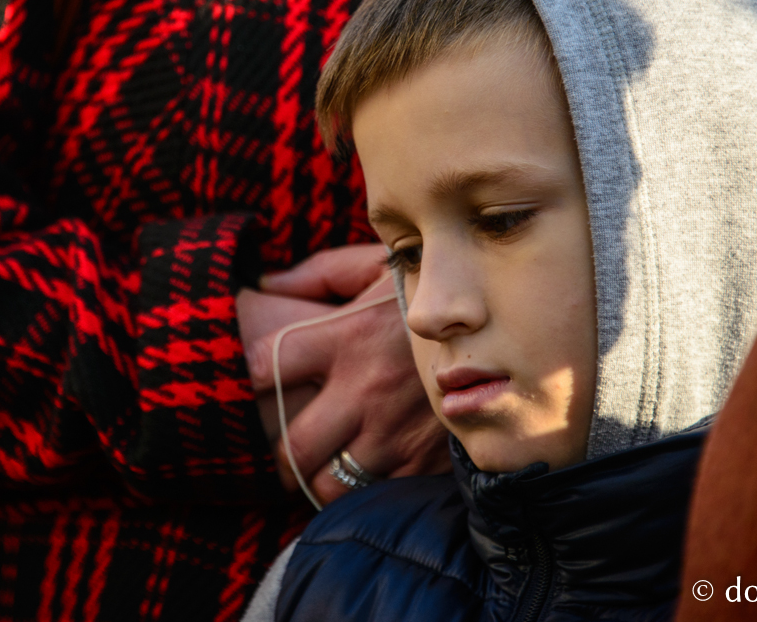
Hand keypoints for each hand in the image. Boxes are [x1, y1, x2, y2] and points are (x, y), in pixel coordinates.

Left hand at [243, 245, 450, 504]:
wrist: (511, 317)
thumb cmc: (430, 289)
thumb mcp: (375, 264)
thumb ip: (317, 273)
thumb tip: (266, 282)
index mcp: (347, 337)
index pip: (265, 365)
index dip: (245, 374)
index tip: (248, 378)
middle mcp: (367, 390)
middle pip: (293, 446)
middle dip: (279, 453)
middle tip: (281, 446)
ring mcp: (399, 431)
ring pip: (333, 483)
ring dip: (319, 478)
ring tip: (321, 464)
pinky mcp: (429, 459)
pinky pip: (381, 493)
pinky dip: (368, 488)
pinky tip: (366, 469)